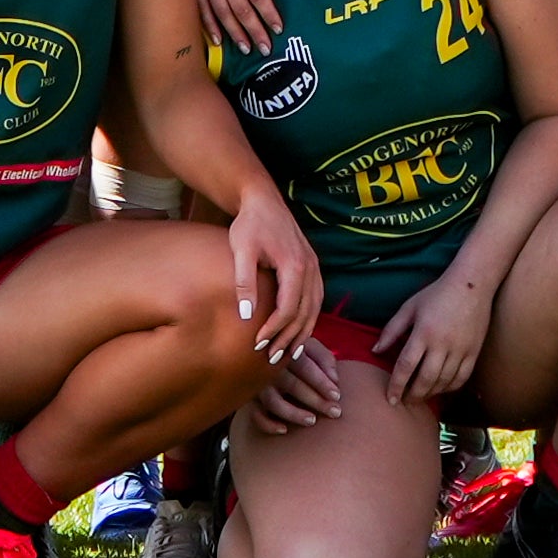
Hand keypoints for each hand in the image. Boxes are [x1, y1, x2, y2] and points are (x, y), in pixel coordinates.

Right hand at [187, 0, 283, 53]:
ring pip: (223, 13)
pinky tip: (218, 40)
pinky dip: (210, 26)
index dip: (269, 14)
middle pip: (242, 9)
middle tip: (265, 49)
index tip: (278, 29)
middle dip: (255, 31)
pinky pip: (202, 8)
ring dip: (235, 33)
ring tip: (246, 49)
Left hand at [228, 189, 321, 363]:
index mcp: (295, 265)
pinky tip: (298, 332)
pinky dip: (308, 319)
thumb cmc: (249, 224)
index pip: (288, 309)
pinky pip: (316, 300)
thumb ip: (244, 283)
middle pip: (305, 313)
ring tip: (287, 353)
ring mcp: (315, 267)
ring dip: (302, 333)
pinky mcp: (313, 266)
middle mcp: (311, 268)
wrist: (262, 200)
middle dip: (289, 338)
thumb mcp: (241, 251)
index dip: (274, 330)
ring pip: (315, 309)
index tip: (258, 344)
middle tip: (272, 358)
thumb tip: (246, 315)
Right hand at [244, 339, 344, 432]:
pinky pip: (256, 415)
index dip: (321, 382)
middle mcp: (270, 367)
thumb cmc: (296, 352)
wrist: (265, 351)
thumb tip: (335, 380)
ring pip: (273, 402)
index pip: (305, 367)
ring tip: (312, 420)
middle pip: (292, 385)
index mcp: (285, 351)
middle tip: (335, 412)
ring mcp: (258, 384)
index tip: (337, 396)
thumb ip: (325, 360)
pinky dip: (268, 424)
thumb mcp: (310, 347)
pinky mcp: (250, 399)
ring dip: (294, 413)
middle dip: (315, 400)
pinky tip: (284, 430)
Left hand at [371, 270, 492, 405]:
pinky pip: (461, 378)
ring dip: (430, 394)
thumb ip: (391, 330)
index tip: (390, 399)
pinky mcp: (474, 352)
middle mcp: (443, 344)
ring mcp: (461, 350)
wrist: (472, 285)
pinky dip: (449, 388)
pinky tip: (439, 389)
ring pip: (444, 382)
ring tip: (419, 397)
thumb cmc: (436, 294)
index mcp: (423, 332)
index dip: (396, 385)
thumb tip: (375, 351)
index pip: (406, 366)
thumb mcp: (409, 307)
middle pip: (425, 380)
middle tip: (404, 403)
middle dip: (413, 395)